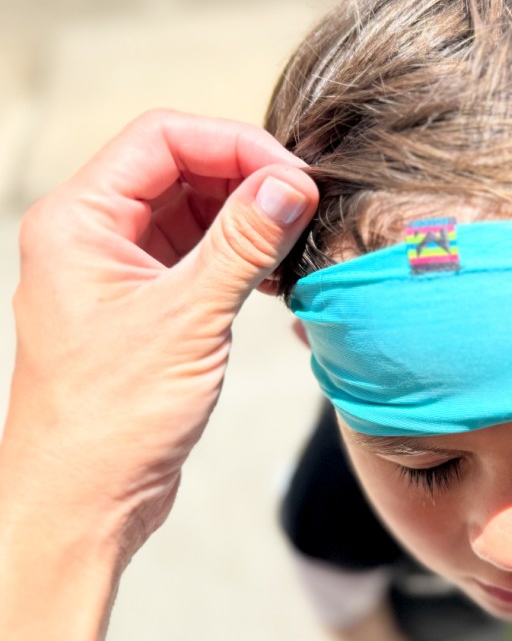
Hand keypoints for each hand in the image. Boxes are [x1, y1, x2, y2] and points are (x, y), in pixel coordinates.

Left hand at [1, 109, 317, 561]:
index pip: (162, 139)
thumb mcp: (187, 319)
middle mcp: (94, 235)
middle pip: (180, 167)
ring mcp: (122, 269)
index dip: (234, 144)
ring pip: (194, 209)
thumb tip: (290, 184)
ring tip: (293, 240)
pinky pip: (200, 252)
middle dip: (246, 178)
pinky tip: (274, 276)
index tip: (292, 174)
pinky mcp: (147, 302)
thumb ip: (243, 244)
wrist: (83, 501)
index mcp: (79, 221)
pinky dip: (241, 254)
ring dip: (248, 218)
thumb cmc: (109, 419)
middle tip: (303, 204)